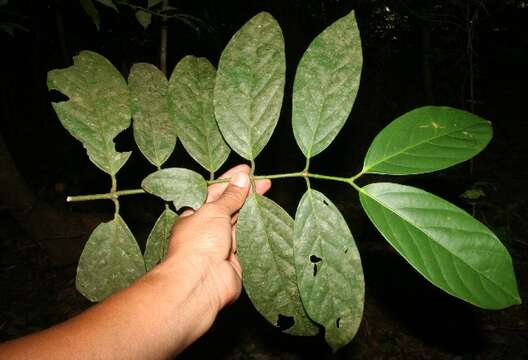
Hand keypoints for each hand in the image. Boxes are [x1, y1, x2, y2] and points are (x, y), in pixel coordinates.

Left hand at [163, 164, 270, 310]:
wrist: (201, 282)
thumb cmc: (199, 242)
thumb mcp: (214, 211)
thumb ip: (230, 196)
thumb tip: (242, 177)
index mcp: (194, 214)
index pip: (214, 192)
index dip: (231, 180)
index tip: (247, 170)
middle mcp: (206, 228)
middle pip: (228, 206)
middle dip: (245, 193)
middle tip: (265, 181)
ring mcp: (220, 244)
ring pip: (239, 222)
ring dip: (251, 209)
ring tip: (267, 194)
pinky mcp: (234, 258)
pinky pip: (247, 240)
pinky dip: (256, 229)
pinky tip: (267, 218)